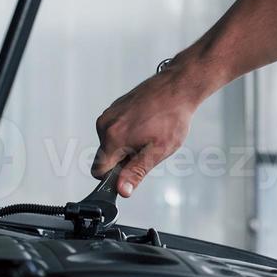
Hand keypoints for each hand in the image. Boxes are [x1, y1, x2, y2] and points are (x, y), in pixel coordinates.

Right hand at [91, 67, 201, 196]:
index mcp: (113, 137)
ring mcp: (109, 114)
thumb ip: (137, 171)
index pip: (98, 171)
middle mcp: (105, 124)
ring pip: (111, 143)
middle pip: (106, 157)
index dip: (114, 177)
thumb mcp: (159, 150)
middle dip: (123, 159)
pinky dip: (127, 132)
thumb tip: (121, 190)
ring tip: (149, 134)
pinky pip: (114, 129)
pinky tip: (146, 124)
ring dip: (126, 145)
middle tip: (147, 149)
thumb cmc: (172, 116)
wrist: (178, 87)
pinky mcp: (114, 107)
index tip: (129, 173)